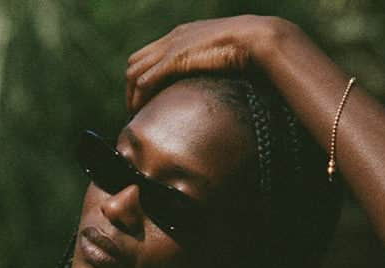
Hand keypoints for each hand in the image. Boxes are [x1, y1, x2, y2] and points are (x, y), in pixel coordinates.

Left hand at [125, 16, 288, 114]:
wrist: (254, 38)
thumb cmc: (247, 50)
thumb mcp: (221, 57)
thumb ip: (211, 65)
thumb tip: (215, 83)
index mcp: (183, 35)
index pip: (150, 54)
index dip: (142, 77)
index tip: (144, 99)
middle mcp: (172, 38)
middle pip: (136, 62)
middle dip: (130, 88)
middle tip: (134, 111)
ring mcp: (172, 48)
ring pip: (135, 71)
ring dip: (131, 95)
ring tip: (134, 114)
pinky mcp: (175, 59)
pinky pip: (147, 78)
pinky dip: (139, 95)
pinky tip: (139, 109)